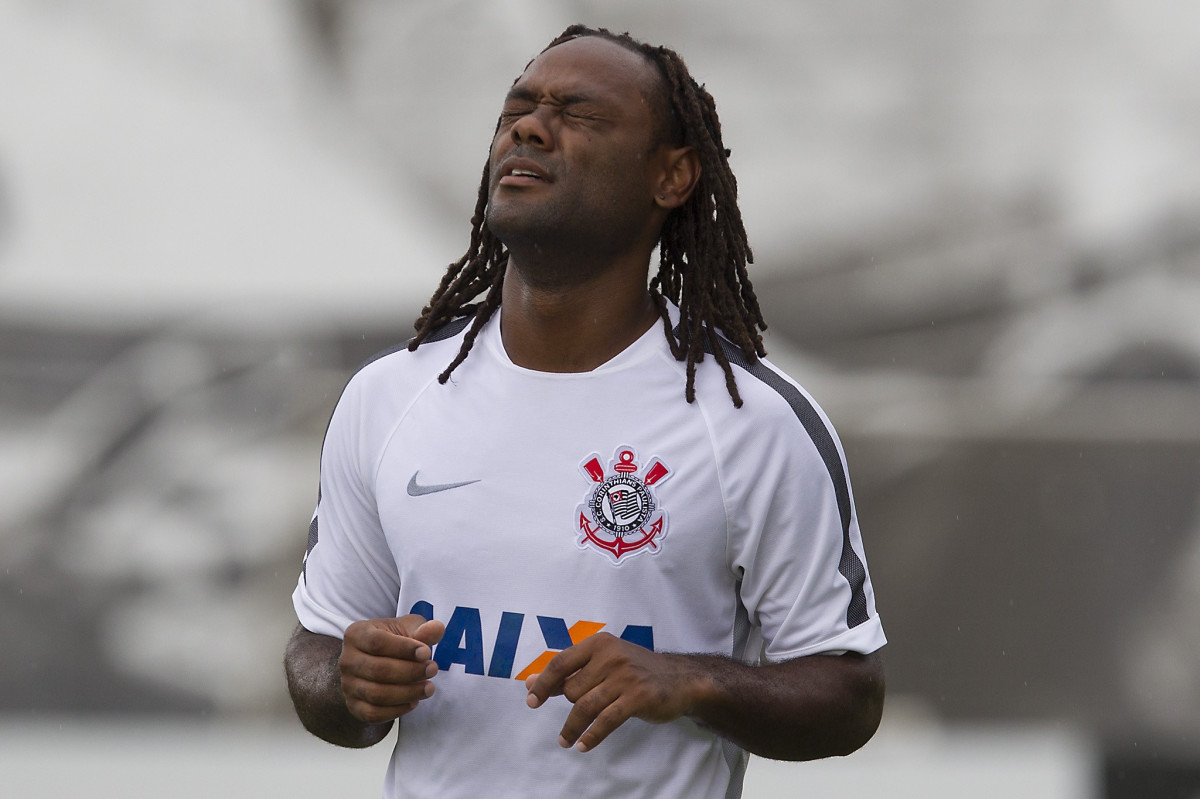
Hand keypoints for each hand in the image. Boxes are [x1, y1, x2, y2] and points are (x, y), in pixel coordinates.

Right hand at [339, 614, 445, 724]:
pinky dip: (397, 710)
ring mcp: (348, 685)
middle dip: (410, 672)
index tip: (427, 653)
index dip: (404, 649)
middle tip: (432, 669)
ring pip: (377, 694)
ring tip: (429, 688)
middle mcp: (347, 660)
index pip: (377, 642)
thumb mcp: (408, 628)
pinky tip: (414, 701)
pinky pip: (374, 714)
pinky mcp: (354, 706)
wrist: (377, 662)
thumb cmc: (394, 641)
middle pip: (378, 670)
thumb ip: (422, 629)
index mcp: (356, 634)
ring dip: (407, 693)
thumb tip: (437, 629)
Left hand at [524, 632, 708, 751]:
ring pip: (585, 707)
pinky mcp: (638, 698)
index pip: (561, 663)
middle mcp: (611, 656)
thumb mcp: (603, 662)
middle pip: (572, 689)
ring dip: (571, 728)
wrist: (680, 679)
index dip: (543, 684)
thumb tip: (531, 683)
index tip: (531, 701)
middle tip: (576, 716)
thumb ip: (570, 672)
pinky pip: (606, 721)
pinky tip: (582, 745)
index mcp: (599, 643)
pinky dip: (591, 736)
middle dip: (570, 706)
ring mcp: (625, 677)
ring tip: (565, 741)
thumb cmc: (635, 670)